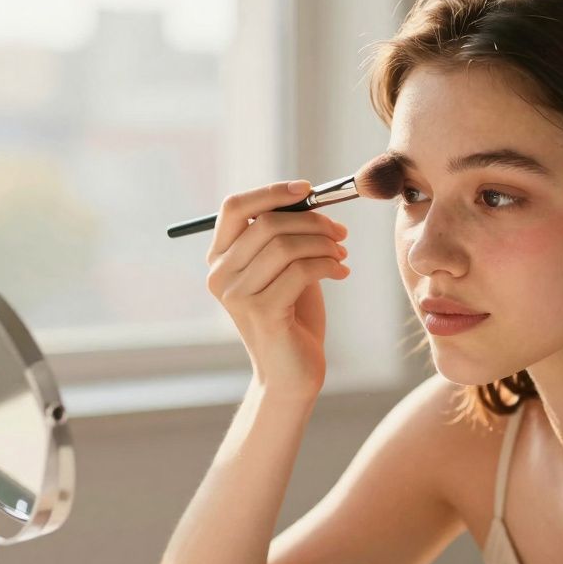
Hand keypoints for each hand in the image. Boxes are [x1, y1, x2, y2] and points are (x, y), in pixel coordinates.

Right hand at [206, 180, 349, 396]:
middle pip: (267, 223)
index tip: (308, 189)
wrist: (292, 374)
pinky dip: (328, 265)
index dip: (272, 192)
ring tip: (341, 257)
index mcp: (220, 258)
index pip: (235, 207)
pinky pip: (300, 270)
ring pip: (286, 245)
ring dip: (324, 245)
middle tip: (340, 233)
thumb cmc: (292, 317)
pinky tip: (342, 274)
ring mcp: (237, 295)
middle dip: (313, 221)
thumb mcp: (285, 268)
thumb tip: (307, 196)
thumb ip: (285, 235)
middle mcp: (220, 275)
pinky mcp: (261, 312)